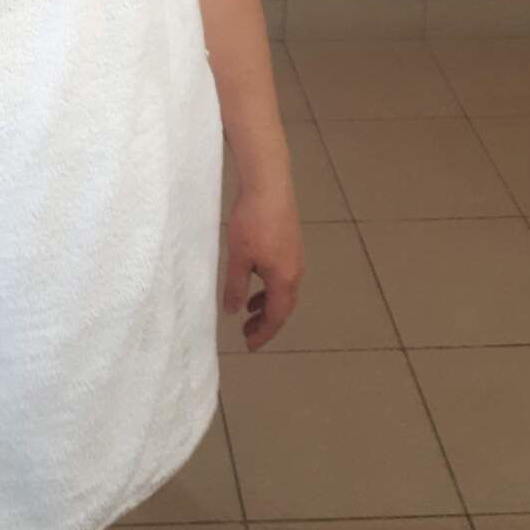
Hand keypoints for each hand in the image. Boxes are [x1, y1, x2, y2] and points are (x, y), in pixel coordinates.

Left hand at [222, 184, 304, 350]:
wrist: (269, 184)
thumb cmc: (252, 222)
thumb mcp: (239, 257)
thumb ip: (236, 287)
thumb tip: (233, 311)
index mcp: (285, 279)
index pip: (276, 316)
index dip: (263, 333)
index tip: (249, 345)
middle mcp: (296, 270)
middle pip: (284, 305)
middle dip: (266, 321)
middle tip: (247, 333)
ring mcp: (296, 254)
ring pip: (284, 289)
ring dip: (267, 302)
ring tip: (248, 309)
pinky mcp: (291, 241)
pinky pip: (282, 273)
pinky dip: (269, 285)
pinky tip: (254, 275)